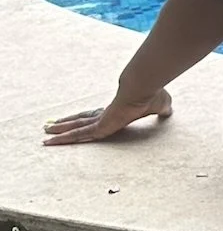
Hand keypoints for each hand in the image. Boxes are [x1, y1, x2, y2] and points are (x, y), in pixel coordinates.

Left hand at [43, 88, 173, 145]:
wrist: (145, 89)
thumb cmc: (152, 95)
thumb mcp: (161, 106)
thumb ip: (162, 111)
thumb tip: (169, 112)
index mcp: (118, 111)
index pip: (98, 116)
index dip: (87, 118)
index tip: (77, 121)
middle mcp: (106, 115)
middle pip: (82, 120)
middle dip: (67, 123)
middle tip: (51, 126)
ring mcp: (101, 120)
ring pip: (76, 127)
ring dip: (60, 130)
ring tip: (45, 132)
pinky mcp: (99, 126)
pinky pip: (77, 134)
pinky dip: (64, 138)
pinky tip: (51, 141)